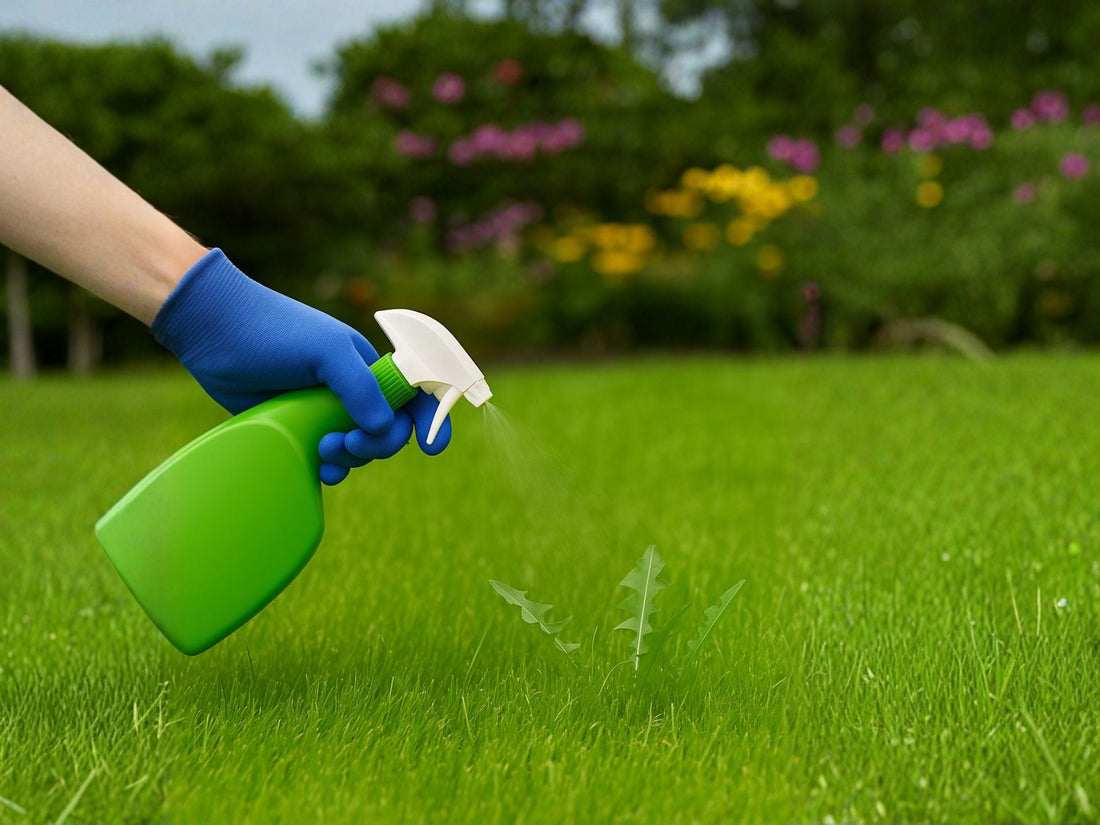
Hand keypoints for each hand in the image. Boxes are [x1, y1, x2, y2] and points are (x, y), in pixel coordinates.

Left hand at [152, 248, 449, 482]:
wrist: (212, 331)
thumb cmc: (272, 331)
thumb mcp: (325, 351)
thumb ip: (359, 387)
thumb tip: (383, 428)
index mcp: (367, 365)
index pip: (415, 394)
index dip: (431, 420)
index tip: (431, 448)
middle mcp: (351, 388)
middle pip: (388, 430)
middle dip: (377, 444)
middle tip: (347, 443)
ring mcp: (323, 409)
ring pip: (359, 447)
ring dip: (352, 458)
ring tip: (324, 451)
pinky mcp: (296, 427)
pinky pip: (327, 456)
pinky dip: (331, 467)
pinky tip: (320, 469)